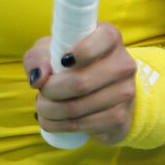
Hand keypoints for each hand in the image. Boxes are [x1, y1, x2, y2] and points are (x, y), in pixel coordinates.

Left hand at [24, 24, 137, 144]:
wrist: (95, 90)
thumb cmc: (67, 62)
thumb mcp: (49, 51)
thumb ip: (38, 58)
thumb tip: (39, 78)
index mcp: (110, 37)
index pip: (103, 39)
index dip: (80, 51)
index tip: (61, 61)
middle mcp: (124, 64)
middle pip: (82, 82)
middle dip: (51, 91)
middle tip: (41, 92)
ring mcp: (126, 93)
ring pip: (80, 107)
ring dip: (52, 111)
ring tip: (42, 107)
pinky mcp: (122, 119)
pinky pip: (87, 126)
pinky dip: (61, 126)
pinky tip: (52, 121)